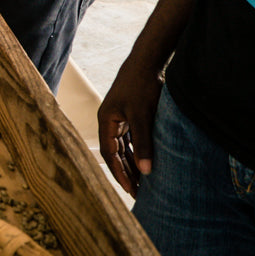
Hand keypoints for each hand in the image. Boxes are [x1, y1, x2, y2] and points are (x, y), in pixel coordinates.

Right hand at [97, 61, 161, 196]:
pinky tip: (148, 163)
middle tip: (137, 193)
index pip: (110, 154)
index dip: (119, 173)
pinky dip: (138, 152)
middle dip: (125, 172)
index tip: (130, 190)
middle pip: (115, 153)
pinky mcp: (131, 115)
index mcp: (106, 121)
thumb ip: (143, 143)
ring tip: (143, 183)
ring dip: (132, 164)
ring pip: (124, 147)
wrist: (148, 62)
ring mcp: (120, 118)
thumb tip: (146, 170)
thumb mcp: (142, 116)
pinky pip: (132, 139)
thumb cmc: (142, 86)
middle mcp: (110, 121)